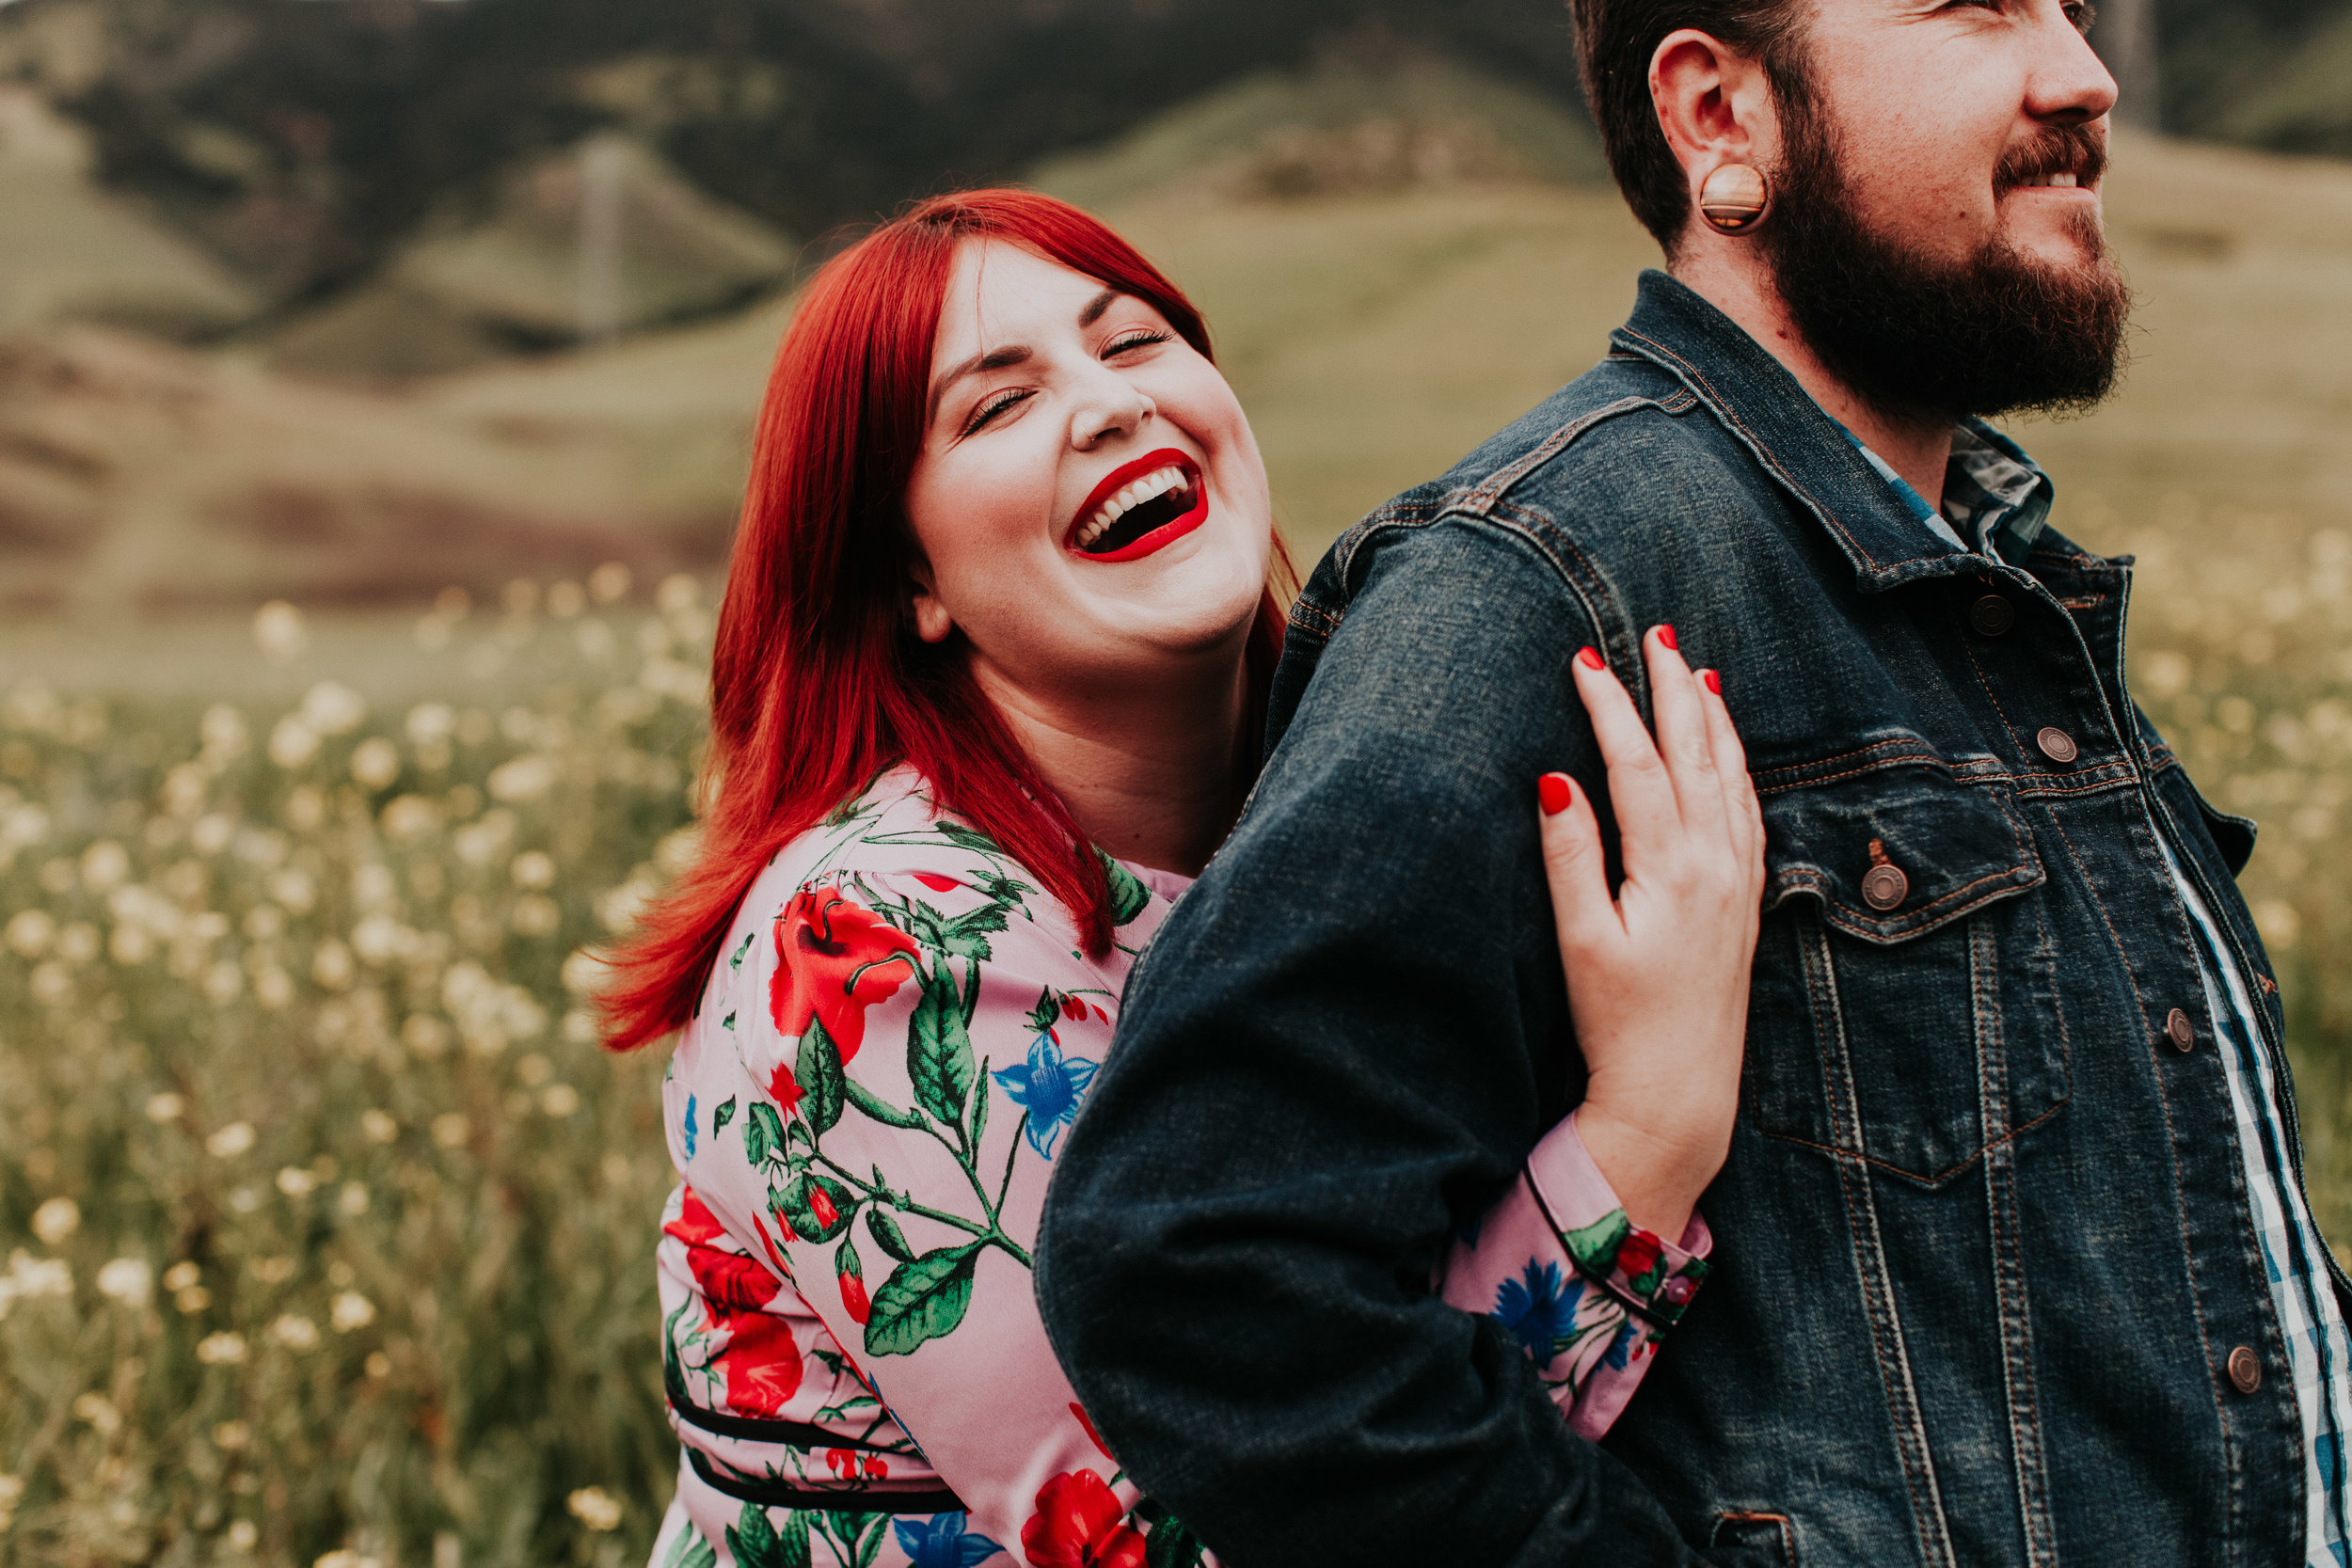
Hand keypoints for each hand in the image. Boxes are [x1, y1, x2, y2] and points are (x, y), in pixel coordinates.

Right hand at [1536, 626, 1764, 1238]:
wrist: (1678, 1091)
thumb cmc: (1617, 1022)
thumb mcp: (1580, 940)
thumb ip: (1569, 856)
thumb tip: (1556, 781)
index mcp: (1669, 867)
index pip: (1636, 762)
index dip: (1609, 706)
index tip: (1583, 659)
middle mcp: (1714, 864)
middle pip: (1694, 753)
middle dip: (1671, 688)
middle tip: (1654, 634)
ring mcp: (1736, 882)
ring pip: (1730, 776)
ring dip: (1711, 719)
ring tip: (1695, 670)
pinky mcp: (1744, 903)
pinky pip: (1748, 812)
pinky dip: (1737, 768)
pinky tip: (1728, 752)